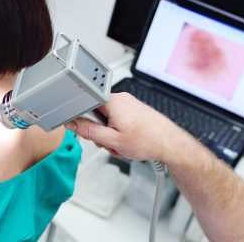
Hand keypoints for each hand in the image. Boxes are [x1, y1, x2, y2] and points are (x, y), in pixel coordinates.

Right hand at [65, 92, 190, 161]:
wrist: (170, 143)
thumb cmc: (148, 140)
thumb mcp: (112, 140)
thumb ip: (89, 132)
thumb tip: (74, 124)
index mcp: (113, 102)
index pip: (87, 106)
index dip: (85, 122)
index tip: (88, 133)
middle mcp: (121, 99)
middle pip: (97, 114)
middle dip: (101, 132)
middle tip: (110, 143)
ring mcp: (128, 104)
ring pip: (108, 119)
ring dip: (111, 135)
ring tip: (122, 144)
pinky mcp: (134, 110)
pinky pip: (118, 120)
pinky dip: (119, 131)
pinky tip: (127, 141)